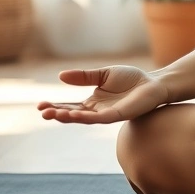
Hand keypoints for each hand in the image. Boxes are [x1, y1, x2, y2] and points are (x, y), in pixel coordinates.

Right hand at [36, 65, 170, 123]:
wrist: (154, 83)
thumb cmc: (131, 79)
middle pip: (73, 115)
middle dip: (57, 114)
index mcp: (93, 102)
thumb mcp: (103, 74)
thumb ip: (84, 76)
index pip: (70, 107)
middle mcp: (97, 111)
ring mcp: (107, 115)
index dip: (56, 106)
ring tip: (52, 114)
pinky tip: (74, 115)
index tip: (40, 105)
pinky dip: (86, 117)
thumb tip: (61, 76)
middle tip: (42, 112)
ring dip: (68, 117)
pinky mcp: (118, 115)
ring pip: (84, 119)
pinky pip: (99, 118)